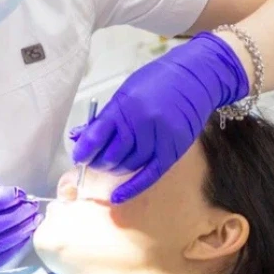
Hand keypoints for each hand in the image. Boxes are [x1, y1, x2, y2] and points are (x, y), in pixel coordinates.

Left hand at [71, 34, 248, 201]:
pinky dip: (131, 188)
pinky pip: (149, 175)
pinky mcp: (173, 151)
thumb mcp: (126, 92)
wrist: (194, 77)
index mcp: (125, 106)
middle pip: (111, 155)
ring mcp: (159, 139)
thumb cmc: (157, 81)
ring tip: (109, 165)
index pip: (96, 136)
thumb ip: (105, 118)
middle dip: (97, 162)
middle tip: (93, 161)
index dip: (84, 150)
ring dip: (114, 170)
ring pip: (128, 166)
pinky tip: (117, 196)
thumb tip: (80, 137)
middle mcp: (141, 124)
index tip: (78, 155)